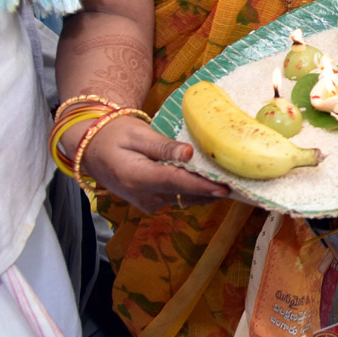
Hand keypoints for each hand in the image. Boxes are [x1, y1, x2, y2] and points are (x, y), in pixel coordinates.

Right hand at [75, 115, 230, 212]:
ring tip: (238, 184)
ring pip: (185, 200)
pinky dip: (198, 192)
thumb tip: (189, 153)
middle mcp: (144, 196)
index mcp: (138, 177)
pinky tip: (216, 184)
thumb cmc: (115, 136)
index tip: (226, 187)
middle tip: (244, 185)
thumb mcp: (137, 134)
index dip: (203, 186)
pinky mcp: (153, 201)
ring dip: (209, 193)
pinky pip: (180, 198)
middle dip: (214, 191)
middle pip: (186, 195)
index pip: (177, 183)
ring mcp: (149, 202)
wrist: (93, 149)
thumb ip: (162, 147)